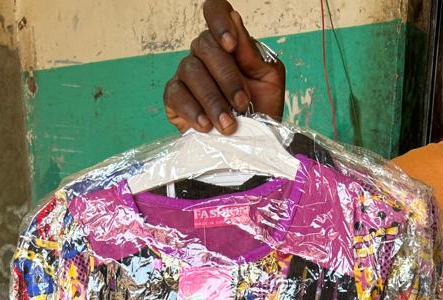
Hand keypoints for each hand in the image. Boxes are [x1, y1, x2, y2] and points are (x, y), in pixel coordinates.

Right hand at [164, 1, 285, 134]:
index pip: (216, 11)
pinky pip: (176, 95)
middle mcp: (204, 54)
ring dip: (212, 100)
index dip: (219, 21)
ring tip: (228, 124)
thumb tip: (234, 19)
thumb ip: (252, 52)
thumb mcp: (268, 78)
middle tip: (241, 104)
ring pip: (191, 71)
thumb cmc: (262, 108)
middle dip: (226, 78)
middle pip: (204, 46)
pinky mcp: (174, 99)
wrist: (253, 144)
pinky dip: (192, 111)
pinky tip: (206, 125)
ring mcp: (187, 75)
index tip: (231, 45)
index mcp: (227, 42)